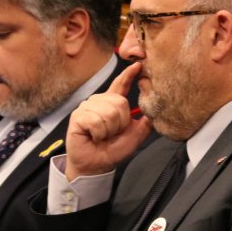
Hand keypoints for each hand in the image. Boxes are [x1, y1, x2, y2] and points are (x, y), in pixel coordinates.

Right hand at [64, 62, 151, 179]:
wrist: (96, 165)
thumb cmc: (113, 150)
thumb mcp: (134, 137)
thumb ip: (144, 124)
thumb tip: (153, 112)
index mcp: (112, 104)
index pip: (121, 85)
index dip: (129, 75)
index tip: (138, 65)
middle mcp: (99, 102)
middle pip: (119, 102)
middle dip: (120, 123)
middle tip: (112, 134)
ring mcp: (87, 108)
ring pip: (108, 112)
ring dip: (109, 130)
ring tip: (102, 136)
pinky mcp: (78, 116)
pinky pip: (95, 121)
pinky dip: (98, 133)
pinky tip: (93, 137)